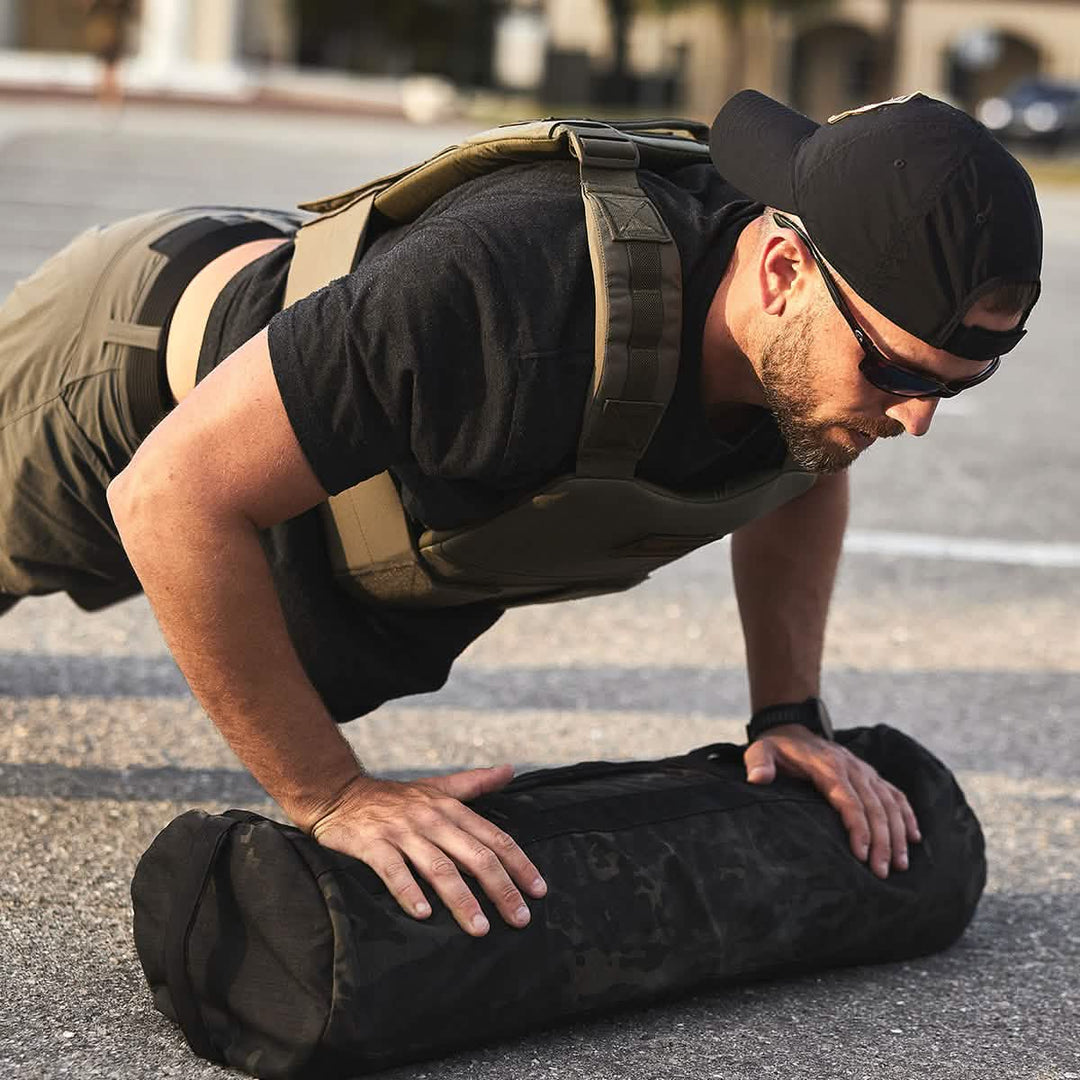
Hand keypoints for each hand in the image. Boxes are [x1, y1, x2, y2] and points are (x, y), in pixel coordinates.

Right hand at [307, 765, 546, 936]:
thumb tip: (510, 770)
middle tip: (520, 918)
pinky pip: (394, 871)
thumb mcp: (437, 786)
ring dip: (462, 900)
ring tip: (480, 928)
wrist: (340, 793)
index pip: (494, 838)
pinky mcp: (374, 845)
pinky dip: (409, 892)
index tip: (538, 890)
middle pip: (475, 856)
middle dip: (501, 888)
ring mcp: (403, 832)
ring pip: (440, 867)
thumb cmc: (395, 798)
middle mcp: (432, 819)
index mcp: (451, 808)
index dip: (519, 864)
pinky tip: (423, 914)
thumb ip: (475, 783)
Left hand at [744, 724, 921, 878]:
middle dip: (881, 841)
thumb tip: (757, 779)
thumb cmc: (776, 748)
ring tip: (900, 865)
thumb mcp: (761, 750)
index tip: (860, 855)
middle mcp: (852, 768)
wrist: (792, 728)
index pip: (848, 800)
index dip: (857, 827)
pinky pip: (895, 794)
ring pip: (889, 803)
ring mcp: (864, 771)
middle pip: (874, 807)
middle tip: (882, 872)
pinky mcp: (870, 775)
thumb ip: (758, 763)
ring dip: (898, 834)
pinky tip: (914, 838)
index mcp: (827, 767)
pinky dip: (907, 815)